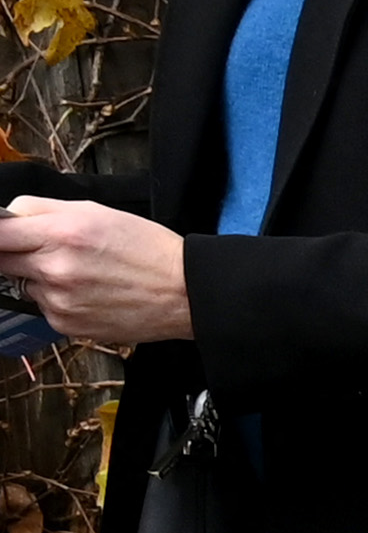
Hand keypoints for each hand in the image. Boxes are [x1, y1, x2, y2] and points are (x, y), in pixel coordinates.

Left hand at [0, 199, 191, 348]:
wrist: (184, 293)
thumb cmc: (147, 249)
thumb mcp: (96, 211)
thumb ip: (43, 209)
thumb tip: (8, 216)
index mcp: (61, 233)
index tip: (5, 235)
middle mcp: (55, 268)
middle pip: (0, 260)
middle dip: (16, 253)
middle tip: (46, 251)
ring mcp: (58, 300)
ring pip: (24, 284)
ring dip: (40, 278)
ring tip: (81, 275)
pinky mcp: (64, 323)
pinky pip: (43, 306)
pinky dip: (58, 299)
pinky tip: (89, 294)